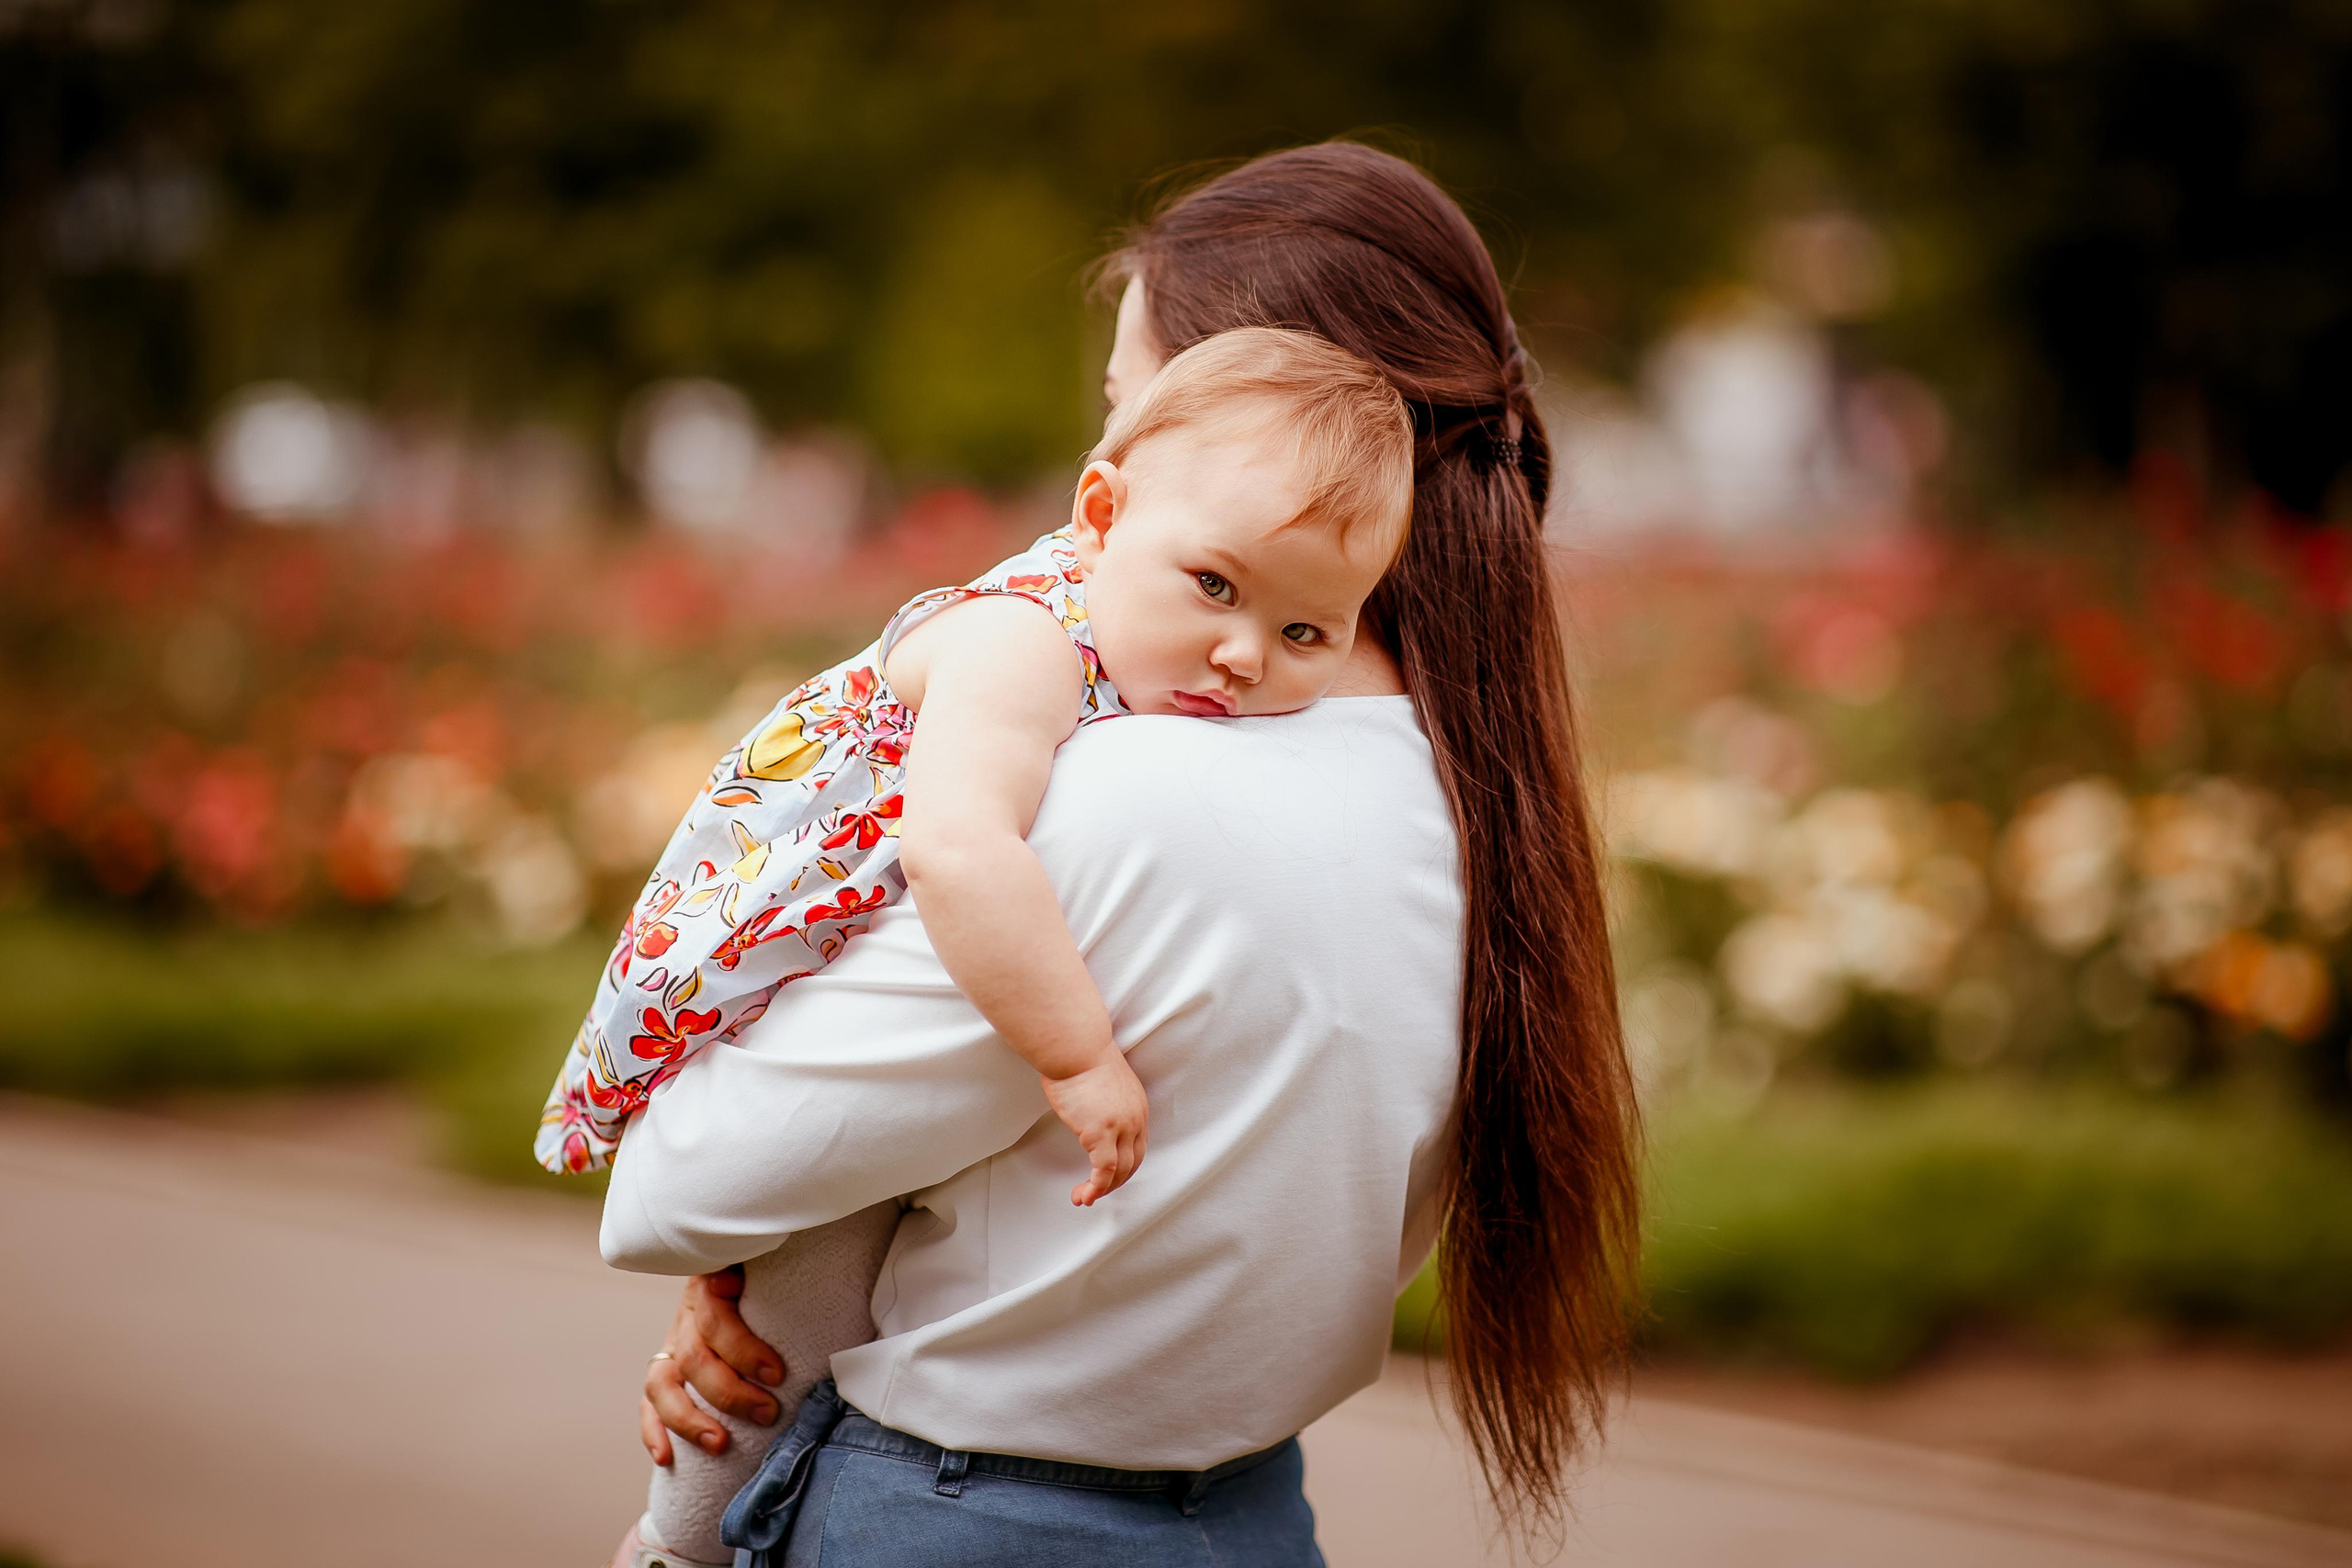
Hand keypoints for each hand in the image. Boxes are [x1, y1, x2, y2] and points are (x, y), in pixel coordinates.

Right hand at [637, 1267, 787, 1464]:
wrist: (744, 1279)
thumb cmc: (770, 1283)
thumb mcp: (773, 1274)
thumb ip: (777, 1282)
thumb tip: (770, 1290)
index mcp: (711, 1287)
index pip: (715, 1319)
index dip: (743, 1349)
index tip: (778, 1374)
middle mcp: (686, 1318)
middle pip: (694, 1358)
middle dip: (731, 1393)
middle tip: (769, 1413)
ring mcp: (670, 1347)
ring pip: (663, 1385)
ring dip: (690, 1420)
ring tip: (720, 1444)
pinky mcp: (663, 1374)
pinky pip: (649, 1405)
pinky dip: (654, 1432)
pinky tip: (665, 1457)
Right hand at [1040, 1054, 1148, 1206]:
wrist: (1076, 1045)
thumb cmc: (1080, 1055)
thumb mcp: (1102, 1082)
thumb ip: (1102, 1101)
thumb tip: (1088, 1110)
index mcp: (1137, 1106)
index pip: (1137, 1146)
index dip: (1124, 1165)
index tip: (1107, 1175)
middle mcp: (1135, 1118)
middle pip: (1133, 1162)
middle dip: (1115, 1182)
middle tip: (1095, 1191)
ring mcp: (1120, 1127)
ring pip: (1119, 1171)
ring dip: (1102, 1190)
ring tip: (1083, 1197)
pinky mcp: (1101, 1133)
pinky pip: (1104, 1171)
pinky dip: (1095, 1187)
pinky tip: (1083, 1194)